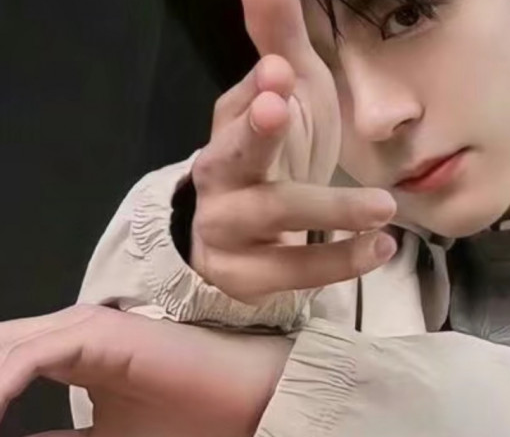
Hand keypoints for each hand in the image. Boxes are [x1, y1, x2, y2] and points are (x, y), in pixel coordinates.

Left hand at [0, 305, 289, 436]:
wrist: (249, 396)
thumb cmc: (191, 418)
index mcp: (73, 356)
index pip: (4, 369)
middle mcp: (74, 333)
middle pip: (1, 350)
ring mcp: (85, 327)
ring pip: (6, 349)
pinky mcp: (100, 331)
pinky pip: (30, 358)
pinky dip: (3, 386)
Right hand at [189, 0, 397, 302]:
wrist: (254, 225)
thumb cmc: (280, 143)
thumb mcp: (289, 85)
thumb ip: (276, 29)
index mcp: (232, 121)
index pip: (238, 101)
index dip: (257, 87)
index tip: (282, 70)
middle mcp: (221, 171)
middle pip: (230, 156)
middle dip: (256, 134)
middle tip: (282, 105)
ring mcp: (228, 227)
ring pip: (268, 219)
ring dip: (325, 210)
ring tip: (383, 206)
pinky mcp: (246, 274)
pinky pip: (289, 273)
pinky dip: (337, 261)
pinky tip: (382, 246)